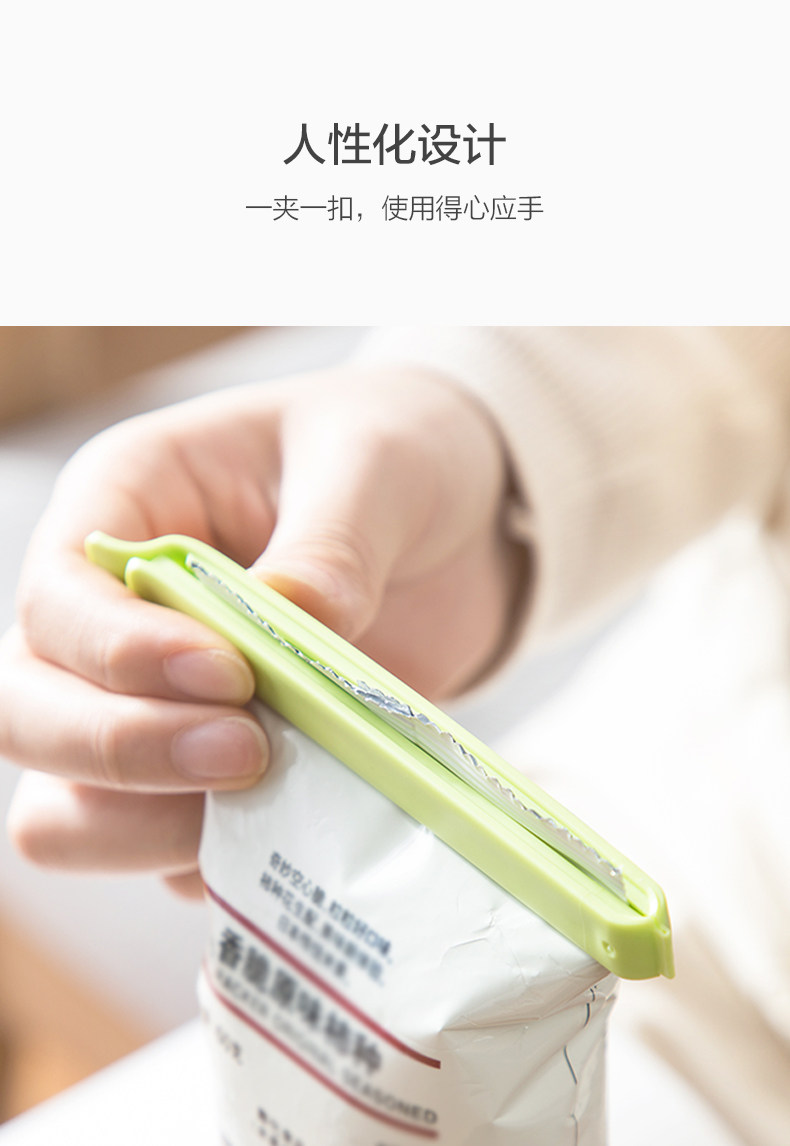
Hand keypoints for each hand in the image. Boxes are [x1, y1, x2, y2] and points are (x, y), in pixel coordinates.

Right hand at [2, 366, 520, 894]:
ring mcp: (156, 707)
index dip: (118, 652)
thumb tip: (296, 623)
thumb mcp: (375, 463)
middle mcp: (114, 616)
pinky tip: (307, 830)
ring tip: (275, 794)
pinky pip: (170, 851)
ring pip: (70, 809)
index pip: (55, 598)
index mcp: (127, 506)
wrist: (462, 525)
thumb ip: (334, 541)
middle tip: (247, 752)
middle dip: (121, 750)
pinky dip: (225, 860)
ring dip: (154, 825)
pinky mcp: (216, 773)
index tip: (228, 674)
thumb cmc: (396, 454)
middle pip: (29, 716)